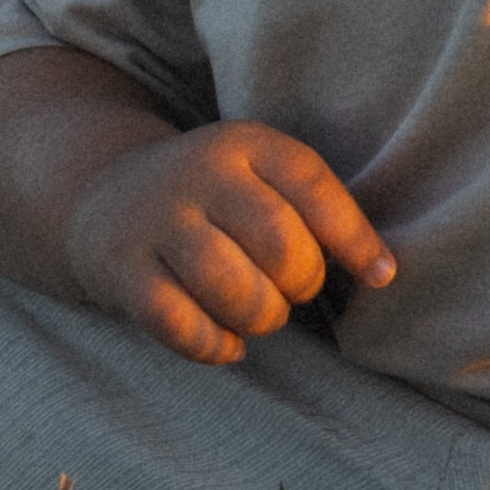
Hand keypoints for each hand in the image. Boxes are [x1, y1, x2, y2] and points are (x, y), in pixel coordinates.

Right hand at [62, 121, 395, 366]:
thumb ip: (317, 209)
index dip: (355, 238)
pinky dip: (216, 346)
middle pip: (279, 243)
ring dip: (262, 317)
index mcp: (245, 143)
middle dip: (302, 283)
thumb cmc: (215, 198)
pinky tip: (228, 342)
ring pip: (233, 289)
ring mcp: (157, 223)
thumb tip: (383, 272)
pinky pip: (182, 325)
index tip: (380, 276)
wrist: (106, 197)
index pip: (313, 185)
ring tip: (261, 313)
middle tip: (293, 288)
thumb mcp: (261, 174)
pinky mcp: (125, 273)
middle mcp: (199, 175)